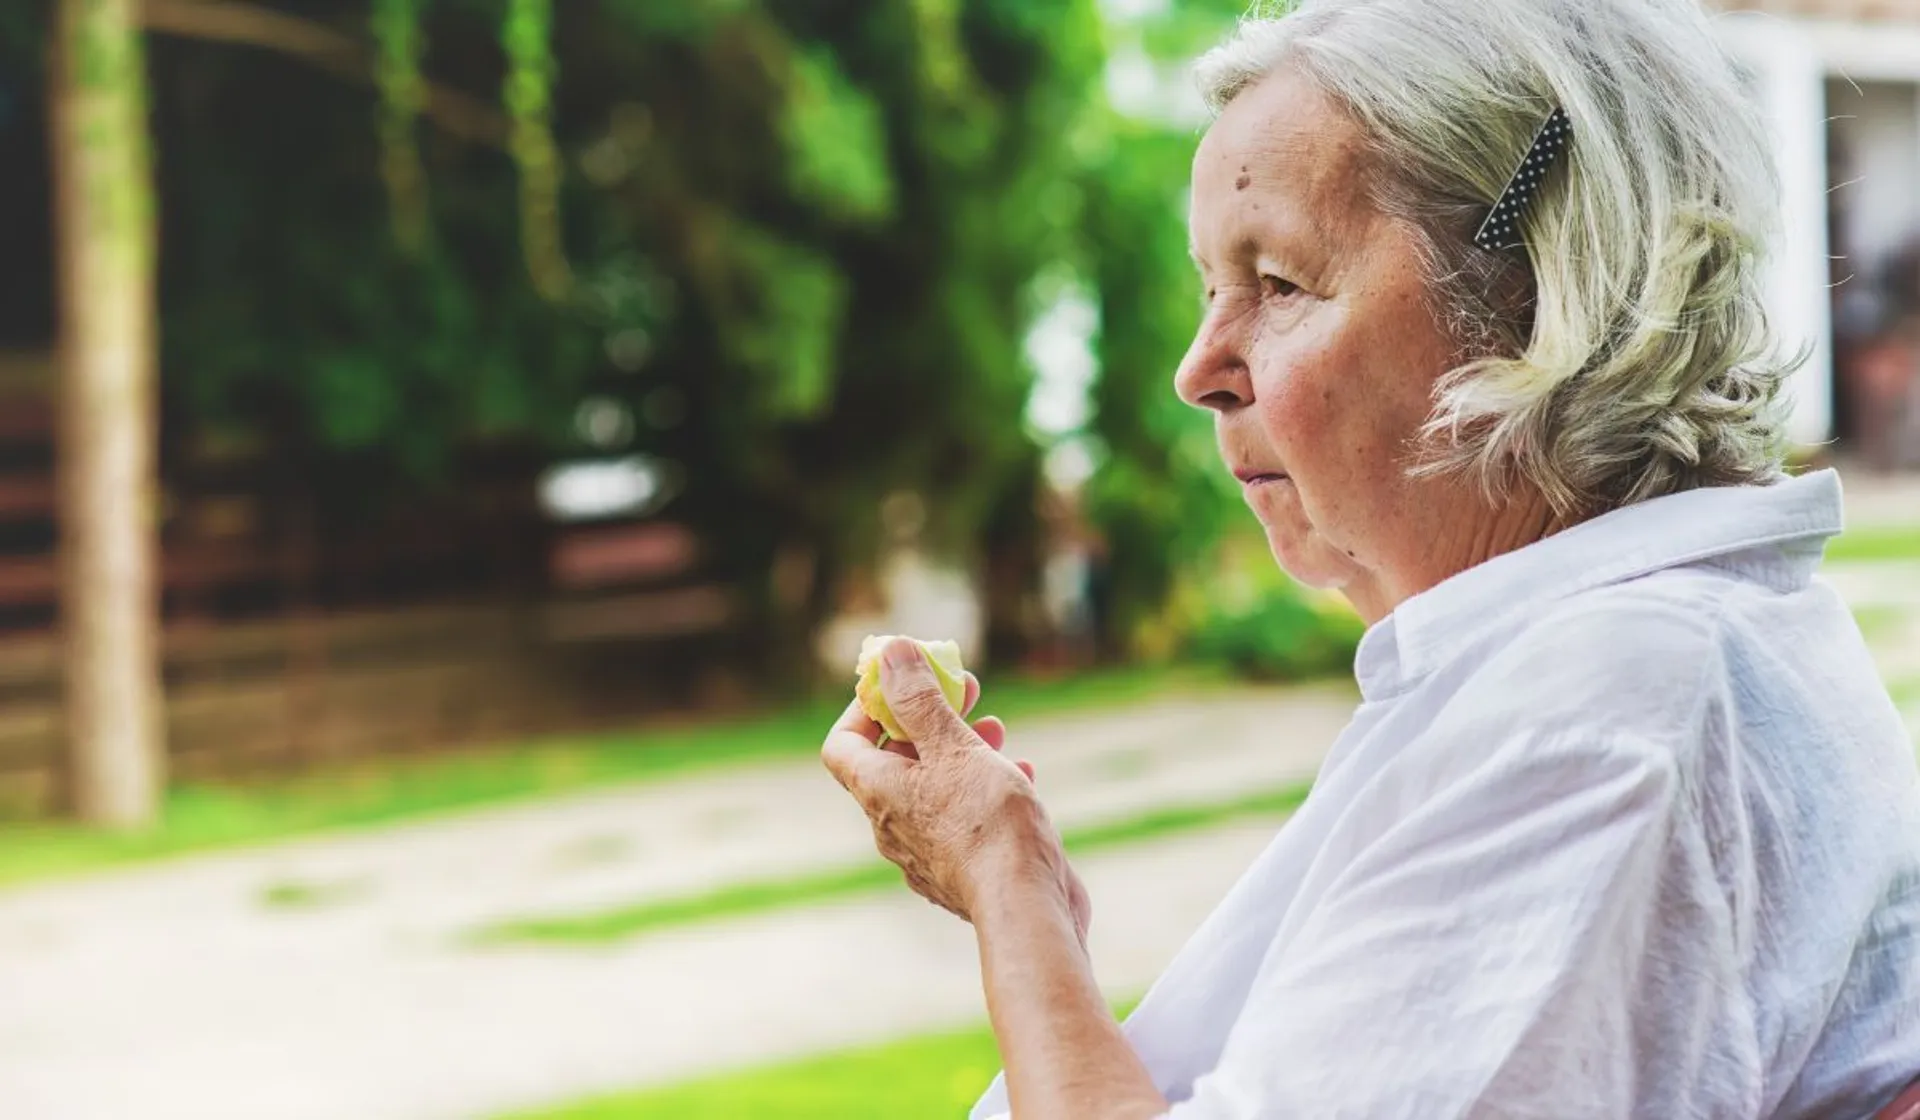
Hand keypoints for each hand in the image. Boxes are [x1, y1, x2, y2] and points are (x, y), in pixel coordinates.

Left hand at [822, 638, 1087, 942]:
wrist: (1024, 906)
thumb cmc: (986, 823)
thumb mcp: (953, 746)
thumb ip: (919, 700)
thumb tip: (890, 654)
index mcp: (878, 793)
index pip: (842, 744)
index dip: (864, 706)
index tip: (902, 683)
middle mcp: (892, 826)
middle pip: (894, 761)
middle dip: (929, 719)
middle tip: (967, 691)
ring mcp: (926, 853)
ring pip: (934, 787)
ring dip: (962, 751)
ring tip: (999, 729)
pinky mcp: (962, 870)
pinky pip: (963, 818)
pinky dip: (985, 789)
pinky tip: (1022, 775)